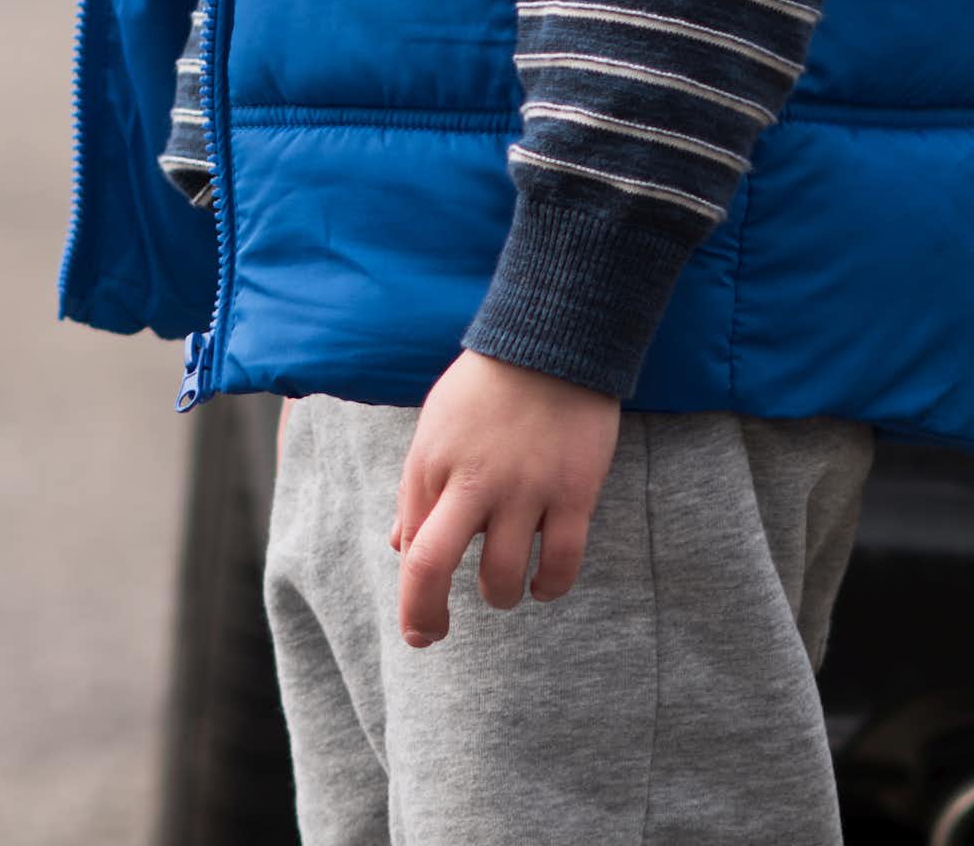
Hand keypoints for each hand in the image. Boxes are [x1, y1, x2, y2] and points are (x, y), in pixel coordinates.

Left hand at [390, 351, 620, 647]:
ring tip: (504, 587)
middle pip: (430, 567)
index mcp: (432, 460)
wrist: (555, 339)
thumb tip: (399, 544)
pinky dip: (549, 588)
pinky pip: (560, 565)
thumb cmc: (489, 385)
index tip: (421, 612)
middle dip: (424, 616)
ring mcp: (525, 488)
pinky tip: (542, 585)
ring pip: (500, 578)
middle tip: (430, 635)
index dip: (413, 588)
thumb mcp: (436, 425)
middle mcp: (473, 479)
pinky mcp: (574, 492)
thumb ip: (417, 486)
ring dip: (499, 597)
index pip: (411, 544)